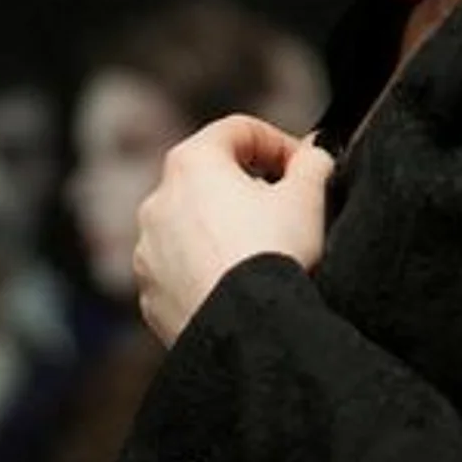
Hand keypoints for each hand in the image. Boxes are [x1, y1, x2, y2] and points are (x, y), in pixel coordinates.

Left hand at [132, 114, 333, 345]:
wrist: (246, 331)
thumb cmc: (273, 256)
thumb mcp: (309, 197)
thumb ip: (313, 161)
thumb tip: (313, 155)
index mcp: (192, 163)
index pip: (238, 130)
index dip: (279, 143)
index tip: (303, 167)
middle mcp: (158, 200)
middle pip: (210, 177)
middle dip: (248, 188)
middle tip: (286, 210)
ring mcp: (148, 249)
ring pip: (191, 225)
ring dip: (223, 229)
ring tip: (262, 254)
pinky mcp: (150, 291)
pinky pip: (181, 268)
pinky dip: (206, 269)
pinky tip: (238, 285)